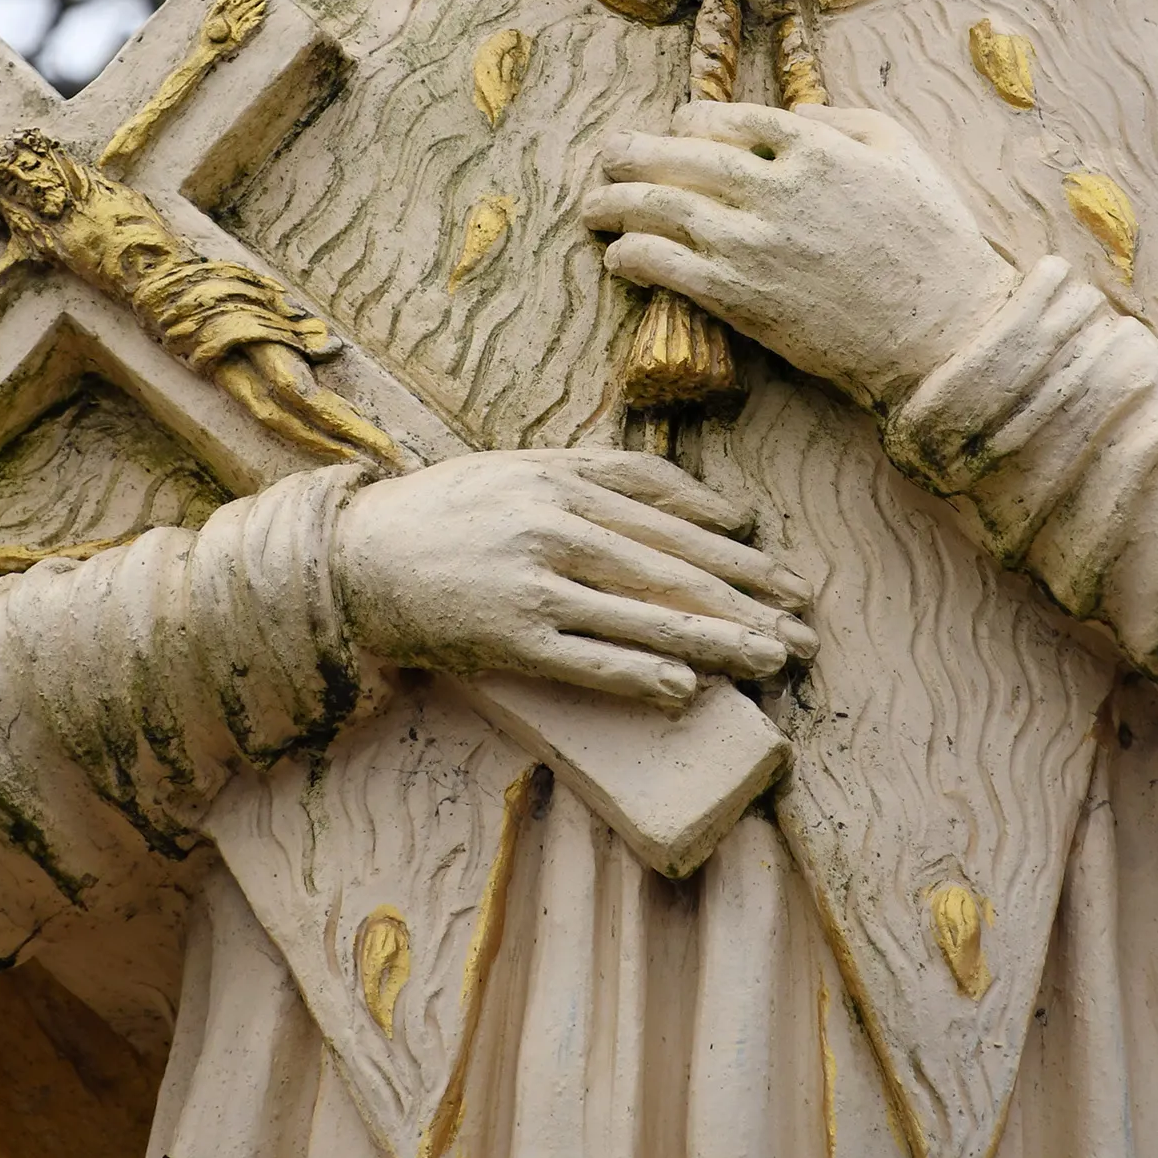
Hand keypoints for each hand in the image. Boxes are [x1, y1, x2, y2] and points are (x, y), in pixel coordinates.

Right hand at [331, 447, 816, 708]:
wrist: (353, 558)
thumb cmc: (443, 512)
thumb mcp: (518, 469)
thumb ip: (597, 477)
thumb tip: (693, 504)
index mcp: (559, 475)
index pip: (666, 507)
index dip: (730, 542)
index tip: (778, 569)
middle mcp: (554, 522)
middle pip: (671, 562)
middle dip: (747, 595)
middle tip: (804, 623)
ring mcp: (533, 582)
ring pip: (644, 613)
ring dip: (716, 641)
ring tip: (772, 660)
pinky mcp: (508, 638)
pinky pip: (588, 660)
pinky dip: (639, 674)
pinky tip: (686, 688)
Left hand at [584, 100, 1016, 404]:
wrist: (944, 333)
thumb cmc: (935, 241)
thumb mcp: (904, 153)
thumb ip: (845, 122)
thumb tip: (790, 115)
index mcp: (816, 148)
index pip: (729, 119)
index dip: (692, 122)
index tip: (677, 128)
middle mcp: (775, 188)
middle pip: (681, 158)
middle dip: (634, 154)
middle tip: (607, 156)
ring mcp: (754, 244)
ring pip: (662, 209)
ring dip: (617, 204)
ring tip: (592, 207)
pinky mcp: (741, 297)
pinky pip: (668, 266)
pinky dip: (633, 256)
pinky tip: (618, 257)